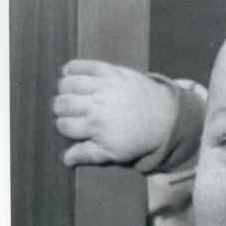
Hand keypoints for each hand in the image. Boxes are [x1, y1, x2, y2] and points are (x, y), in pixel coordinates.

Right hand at [53, 60, 177, 166]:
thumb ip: (89, 154)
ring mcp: (105, 86)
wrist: (166, 118)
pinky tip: (69, 73)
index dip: (64, 126)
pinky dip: (72, 67)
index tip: (70, 126)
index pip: (65, 125)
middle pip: (63, 103)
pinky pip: (84, 65)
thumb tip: (65, 160)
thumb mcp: (116, 153)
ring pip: (69, 83)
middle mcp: (98, 105)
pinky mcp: (112, 72)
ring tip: (69, 94)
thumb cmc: (139, 138)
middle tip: (68, 111)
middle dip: (60, 108)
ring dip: (64, 88)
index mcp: (97, 127)